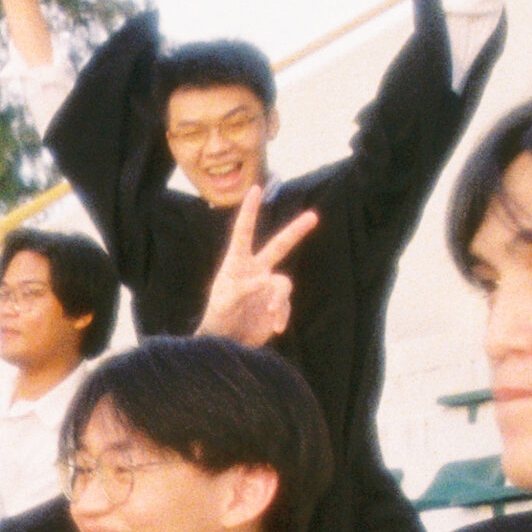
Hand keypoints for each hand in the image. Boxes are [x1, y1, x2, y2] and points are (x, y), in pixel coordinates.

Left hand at [199, 187, 319, 344]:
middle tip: (313, 216)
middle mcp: (255, 270)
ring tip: (271, 315)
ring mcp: (267, 286)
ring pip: (284, 283)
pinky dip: (282, 315)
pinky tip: (276, 328)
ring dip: (279, 299)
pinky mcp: (276, 303)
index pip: (243, 232)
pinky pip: (285, 304)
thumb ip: (243, 289)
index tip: (255, 189)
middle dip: (296, 231)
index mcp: (237, 264)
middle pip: (279, 246)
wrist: (226, 342)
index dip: (249, 211)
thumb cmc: (218, 319)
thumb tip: (266, 279)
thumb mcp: (225, 303)